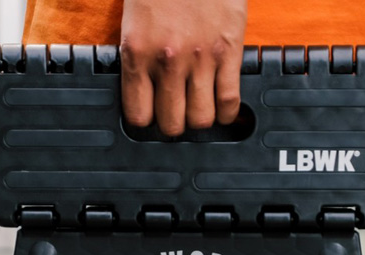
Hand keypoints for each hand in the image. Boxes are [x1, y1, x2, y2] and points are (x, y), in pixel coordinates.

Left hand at [120, 0, 247, 135]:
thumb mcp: (135, 20)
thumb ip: (139, 56)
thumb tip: (146, 93)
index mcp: (137, 52)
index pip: (138, 116)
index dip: (146, 120)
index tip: (152, 115)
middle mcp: (167, 61)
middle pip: (172, 124)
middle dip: (174, 123)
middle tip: (178, 112)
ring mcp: (200, 58)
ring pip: (201, 120)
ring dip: (200, 119)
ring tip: (200, 108)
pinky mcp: (228, 50)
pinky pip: (229, 102)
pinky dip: (227, 113)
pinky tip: (223, 108)